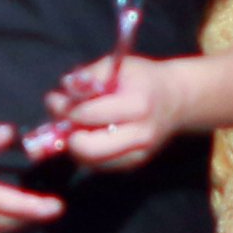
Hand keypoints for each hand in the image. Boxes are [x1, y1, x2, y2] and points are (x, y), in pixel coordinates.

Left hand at [30, 47, 191, 173]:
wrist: (175, 101)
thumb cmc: (142, 79)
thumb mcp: (117, 66)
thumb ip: (88, 77)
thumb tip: (61, 93)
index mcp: (138, 105)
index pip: (90, 115)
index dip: (67, 109)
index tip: (56, 99)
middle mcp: (140, 135)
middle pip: (89, 150)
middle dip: (68, 136)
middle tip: (62, 121)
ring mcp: (138, 155)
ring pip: (90, 162)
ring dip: (74, 146)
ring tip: (74, 125)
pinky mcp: (133, 165)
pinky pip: (99, 166)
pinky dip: (86, 153)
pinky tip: (88, 135)